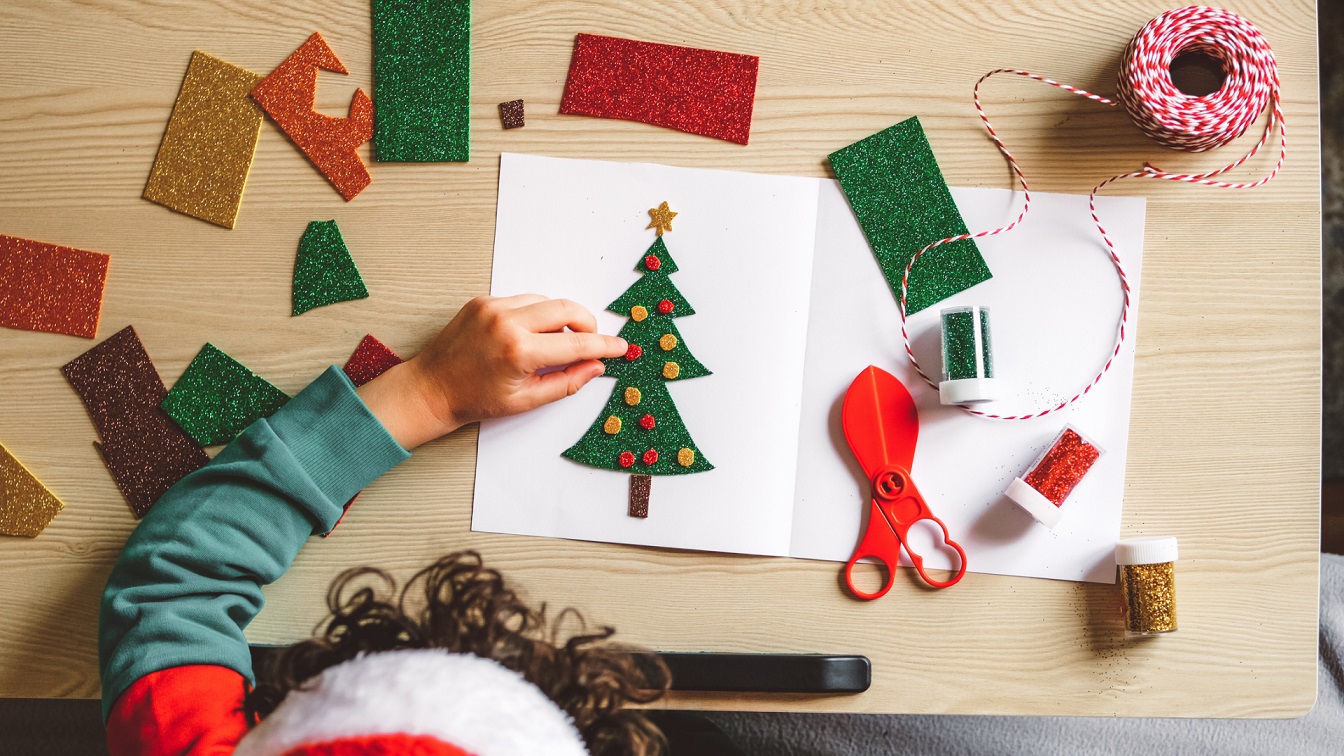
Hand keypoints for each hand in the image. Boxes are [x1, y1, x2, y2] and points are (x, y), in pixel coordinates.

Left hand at [358, 295, 626, 448]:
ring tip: (555, 342)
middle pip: (567, 309)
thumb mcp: (527, 400)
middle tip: (592, 340)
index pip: (577, 342)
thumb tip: (596, 367)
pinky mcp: (483, 301)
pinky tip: (531, 334)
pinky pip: (523, 300)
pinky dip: (535, 314)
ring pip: (546, 301)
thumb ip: (567, 382)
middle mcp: (507, 323)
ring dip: (560, 318)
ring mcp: (493, 308)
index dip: (604, 345)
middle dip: (587, 322)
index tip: (621, 346)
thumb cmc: (476, 400)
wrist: (432, 388)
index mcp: (520, 352)